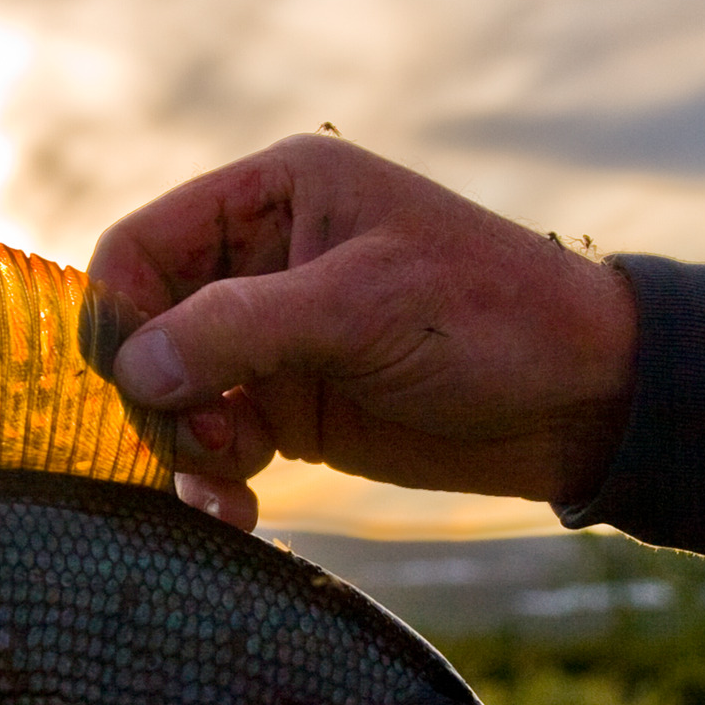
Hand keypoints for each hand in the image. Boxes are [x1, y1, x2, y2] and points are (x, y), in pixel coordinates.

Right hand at [90, 132, 636, 530]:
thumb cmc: (488, 319)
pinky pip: (213, 439)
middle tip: (204, 441)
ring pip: (170, 391)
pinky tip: (239, 510)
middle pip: (144, 325)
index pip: (141, 245)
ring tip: (231, 479)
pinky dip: (212, 476)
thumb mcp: (359, 309)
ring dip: (184, 444)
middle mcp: (260, 258)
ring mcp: (273, 336)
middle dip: (156, 392)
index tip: (138, 385)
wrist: (583, 400)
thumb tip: (128, 368)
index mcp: (273, 194)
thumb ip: (237, 329)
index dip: (120, 314)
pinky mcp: (291, 404)